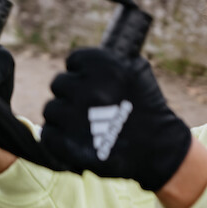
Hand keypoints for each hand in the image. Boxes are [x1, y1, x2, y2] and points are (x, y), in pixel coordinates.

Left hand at [41, 48, 191, 190]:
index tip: (90, 83)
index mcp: (105, 67)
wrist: (158, 148)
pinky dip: (59, 138)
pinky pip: (48, 133)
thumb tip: (82, 59)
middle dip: (72, 94)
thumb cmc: (148, 109)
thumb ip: (109, 61)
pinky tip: (76, 140)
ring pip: (51, 109)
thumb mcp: (137, 72)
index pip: (74, 60)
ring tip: (85, 125)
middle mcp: (88, 89)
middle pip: (59, 83)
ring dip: (64, 116)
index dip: (81, 72)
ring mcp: (75, 117)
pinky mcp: (66, 143)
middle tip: (88, 107)